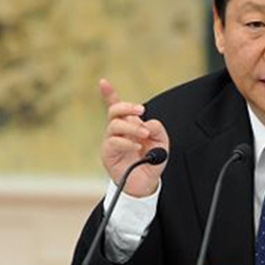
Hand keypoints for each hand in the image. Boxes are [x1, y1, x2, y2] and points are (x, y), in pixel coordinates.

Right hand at [100, 79, 168, 196]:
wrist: (145, 183)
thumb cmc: (151, 161)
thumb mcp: (162, 143)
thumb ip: (157, 130)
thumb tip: (147, 123)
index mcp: (130, 125)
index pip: (116, 106)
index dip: (109, 94)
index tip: (103, 81)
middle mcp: (118, 131)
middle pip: (114, 111)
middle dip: (127, 107)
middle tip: (141, 111)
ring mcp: (111, 141)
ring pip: (114, 125)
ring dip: (131, 127)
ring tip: (144, 135)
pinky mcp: (108, 153)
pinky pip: (113, 142)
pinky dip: (127, 142)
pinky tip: (137, 147)